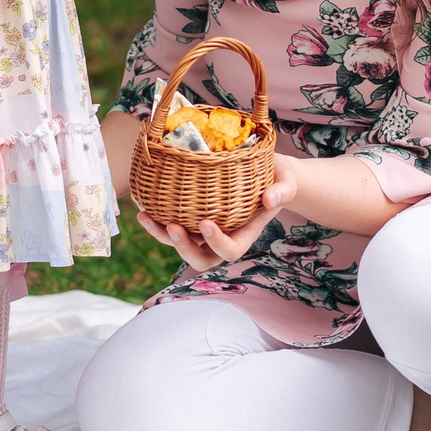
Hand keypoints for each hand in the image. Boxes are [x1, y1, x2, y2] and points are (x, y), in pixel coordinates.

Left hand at [137, 155, 300, 270]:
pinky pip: (173, 226)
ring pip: (182, 245)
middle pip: (202, 259)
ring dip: (162, 236)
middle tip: (172, 227)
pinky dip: (157, 219)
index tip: (206, 223)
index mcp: (246, 233)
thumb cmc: (279, 177)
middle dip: (184, 248)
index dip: (217, 243)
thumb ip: (282, 191)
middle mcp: (224, 237)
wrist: (267, 172)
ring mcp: (206, 230)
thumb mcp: (286, 181)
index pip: (231, 250)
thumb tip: (270, 199)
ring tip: (145, 217)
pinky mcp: (193, 218)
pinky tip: (143, 205)